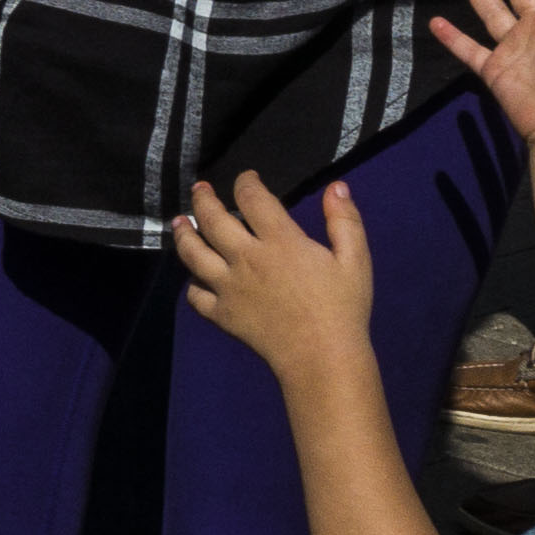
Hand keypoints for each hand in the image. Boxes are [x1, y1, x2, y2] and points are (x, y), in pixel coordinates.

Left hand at [174, 167, 378, 377]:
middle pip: (213, 220)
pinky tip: (195, 277)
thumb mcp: (355, 261)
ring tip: (179, 222)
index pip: (253, 199)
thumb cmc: (342, 308)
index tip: (246, 177)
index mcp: (279, 241)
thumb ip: (344, 221)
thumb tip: (336, 186)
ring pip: (193, 253)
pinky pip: (195, 295)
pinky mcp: (221, 314)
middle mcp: (246, 258)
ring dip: (183, 234)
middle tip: (200, 188)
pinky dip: (191, 284)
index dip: (246, 182)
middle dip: (203, 199)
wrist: (322, 357)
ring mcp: (228, 287)